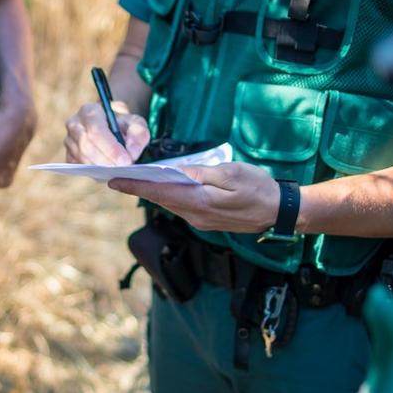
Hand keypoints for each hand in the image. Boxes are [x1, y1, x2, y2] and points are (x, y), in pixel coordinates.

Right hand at [64, 101, 150, 165]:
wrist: (113, 130)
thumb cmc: (123, 126)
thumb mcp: (136, 124)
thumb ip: (138, 135)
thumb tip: (132, 153)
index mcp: (89, 111)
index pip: (96, 130)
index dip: (111, 148)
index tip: (126, 161)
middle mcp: (74, 125)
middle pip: (87, 146)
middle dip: (107, 161)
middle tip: (125, 170)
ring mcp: (69, 141)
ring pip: (83, 159)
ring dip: (103, 169)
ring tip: (121, 172)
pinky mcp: (69, 156)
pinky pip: (81, 168)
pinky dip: (97, 173)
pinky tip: (111, 173)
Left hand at [108, 162, 282, 233]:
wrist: (278, 212)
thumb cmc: (259, 188)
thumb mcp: (233, 173)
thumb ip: (203, 173)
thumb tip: (178, 172)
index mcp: (200, 201)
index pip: (160, 192)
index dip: (136, 185)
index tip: (114, 181)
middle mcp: (196, 215)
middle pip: (161, 199)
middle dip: (138, 188)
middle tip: (115, 178)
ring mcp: (200, 220)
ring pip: (170, 204)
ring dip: (152, 193)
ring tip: (132, 180)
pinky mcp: (205, 221)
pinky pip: (181, 207)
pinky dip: (168, 196)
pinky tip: (162, 186)